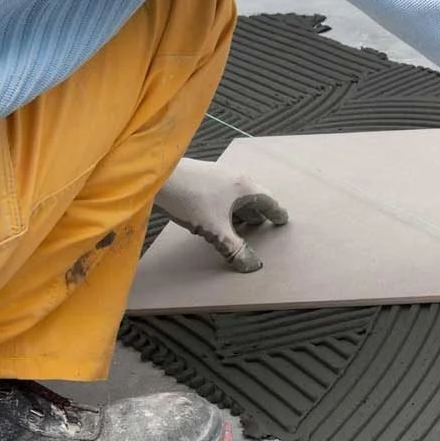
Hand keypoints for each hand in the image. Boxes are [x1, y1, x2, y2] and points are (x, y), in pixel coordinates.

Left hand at [154, 157, 288, 272]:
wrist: (158, 176)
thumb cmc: (190, 198)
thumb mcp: (215, 230)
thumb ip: (234, 248)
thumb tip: (252, 265)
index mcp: (244, 187)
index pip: (269, 201)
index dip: (276, 213)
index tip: (282, 220)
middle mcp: (235, 177)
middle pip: (253, 197)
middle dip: (258, 212)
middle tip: (262, 225)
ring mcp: (218, 175)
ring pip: (237, 195)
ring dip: (241, 210)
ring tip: (240, 224)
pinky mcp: (203, 177)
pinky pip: (223, 192)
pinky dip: (227, 206)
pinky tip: (218, 215)